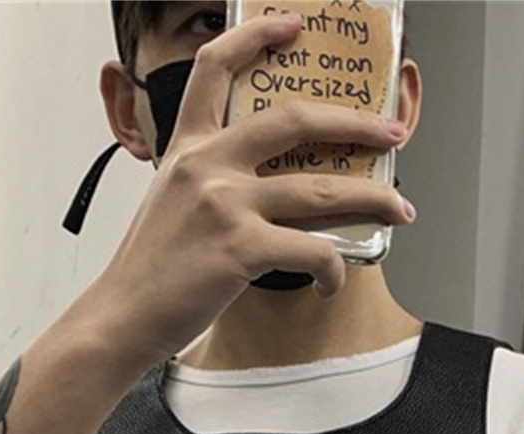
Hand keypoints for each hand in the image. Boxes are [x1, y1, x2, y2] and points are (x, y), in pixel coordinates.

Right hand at [86, 13, 414, 365]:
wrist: (124, 315)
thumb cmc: (152, 269)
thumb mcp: (173, 202)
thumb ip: (214, 181)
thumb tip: (273, 187)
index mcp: (189, 147)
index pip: (217, 68)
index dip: (258, 37)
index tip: (294, 26)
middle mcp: (208, 165)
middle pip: (295, 120)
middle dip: (355, 123)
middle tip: (390, 131)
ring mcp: (226, 205)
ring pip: (322, 190)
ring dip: (372, 199)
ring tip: (400, 208)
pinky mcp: (243, 250)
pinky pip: (314, 251)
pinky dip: (334, 271)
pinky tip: (333, 283)